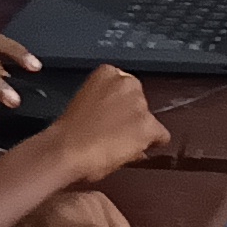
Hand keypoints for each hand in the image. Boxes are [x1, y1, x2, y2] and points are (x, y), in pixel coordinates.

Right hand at [49, 63, 169, 181]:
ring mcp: (139, 104)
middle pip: (139, 102)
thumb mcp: (84, 106)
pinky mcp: (148, 125)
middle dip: (131, 118)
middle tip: (115, 135)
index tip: (111, 118)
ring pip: (149, 120)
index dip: (119, 107)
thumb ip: (104, 106)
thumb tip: (118, 122)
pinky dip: (152, 145)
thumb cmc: (66, 134)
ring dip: (139, 131)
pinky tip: (135, 153)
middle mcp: (127, 83)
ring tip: (119, 147)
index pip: (124, 88)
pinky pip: (161, 137)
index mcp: (107, 73)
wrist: (65, 151)